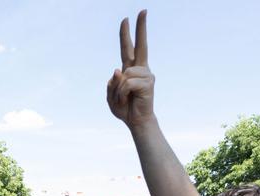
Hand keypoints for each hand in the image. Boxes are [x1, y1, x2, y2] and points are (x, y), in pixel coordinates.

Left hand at [106, 10, 154, 128]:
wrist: (136, 121)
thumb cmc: (124, 108)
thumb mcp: (111, 95)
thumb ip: (111, 83)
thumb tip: (118, 70)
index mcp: (130, 69)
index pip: (128, 48)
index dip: (126, 34)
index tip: (127, 18)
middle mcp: (140, 69)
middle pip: (141, 45)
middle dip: (141, 28)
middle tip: (143, 10)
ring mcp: (146, 75)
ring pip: (124, 74)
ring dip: (118, 90)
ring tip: (124, 99)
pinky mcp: (148, 83)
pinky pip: (127, 84)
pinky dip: (122, 94)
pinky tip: (128, 100)